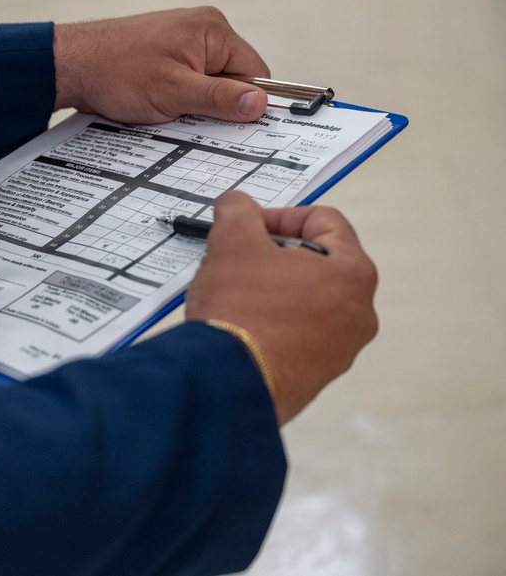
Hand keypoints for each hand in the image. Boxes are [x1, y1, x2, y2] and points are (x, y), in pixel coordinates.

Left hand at [53, 7, 269, 123]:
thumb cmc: (116, 72)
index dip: (246, 102)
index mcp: (213, 30)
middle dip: (214, 104)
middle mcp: (202, 30)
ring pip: (206, 85)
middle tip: (189, 118)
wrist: (71, 65)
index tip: (234, 127)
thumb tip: (260, 104)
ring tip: (167, 110)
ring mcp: (182, 42)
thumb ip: (219, 98)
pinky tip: (157, 107)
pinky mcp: (165, 55)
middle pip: (231, 79)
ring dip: (193, 104)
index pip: (255, 72)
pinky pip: (186, 83)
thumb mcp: (174, 92)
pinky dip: (177, 100)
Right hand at [184, 192, 378, 424]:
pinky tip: (240, 326)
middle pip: (317, 262)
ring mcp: (341, 349)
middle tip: (239, 258)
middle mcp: (359, 312)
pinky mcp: (317, 377)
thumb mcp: (233, 241)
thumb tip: (237, 205)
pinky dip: (272, 324)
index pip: (324, 220)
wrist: (228, 383)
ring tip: (235, 294)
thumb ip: (238, 210)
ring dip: (273, 290)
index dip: (280, 215)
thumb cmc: (241, 308)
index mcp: (353, 272)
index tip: (248, 226)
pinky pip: (297, 336)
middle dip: (275, 255)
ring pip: (307, 301)